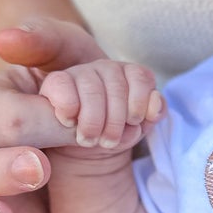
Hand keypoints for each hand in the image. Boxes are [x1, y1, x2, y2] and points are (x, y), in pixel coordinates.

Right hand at [40, 58, 164, 152]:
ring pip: (92, 89)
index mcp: (130, 74)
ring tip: (90, 140)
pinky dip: (67, 108)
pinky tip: (69, 122)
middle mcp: (107, 68)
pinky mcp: (57, 81)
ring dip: (92, 121)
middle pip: (117, 87)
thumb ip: (154, 112)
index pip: (141, 77)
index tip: (134, 122)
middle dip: (115, 121)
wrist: (86, 143)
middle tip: (109, 142)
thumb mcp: (138, 126)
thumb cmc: (115, 131)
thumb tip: (156, 102)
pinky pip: (62, 86)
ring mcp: (81, 72)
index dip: (140, 103)